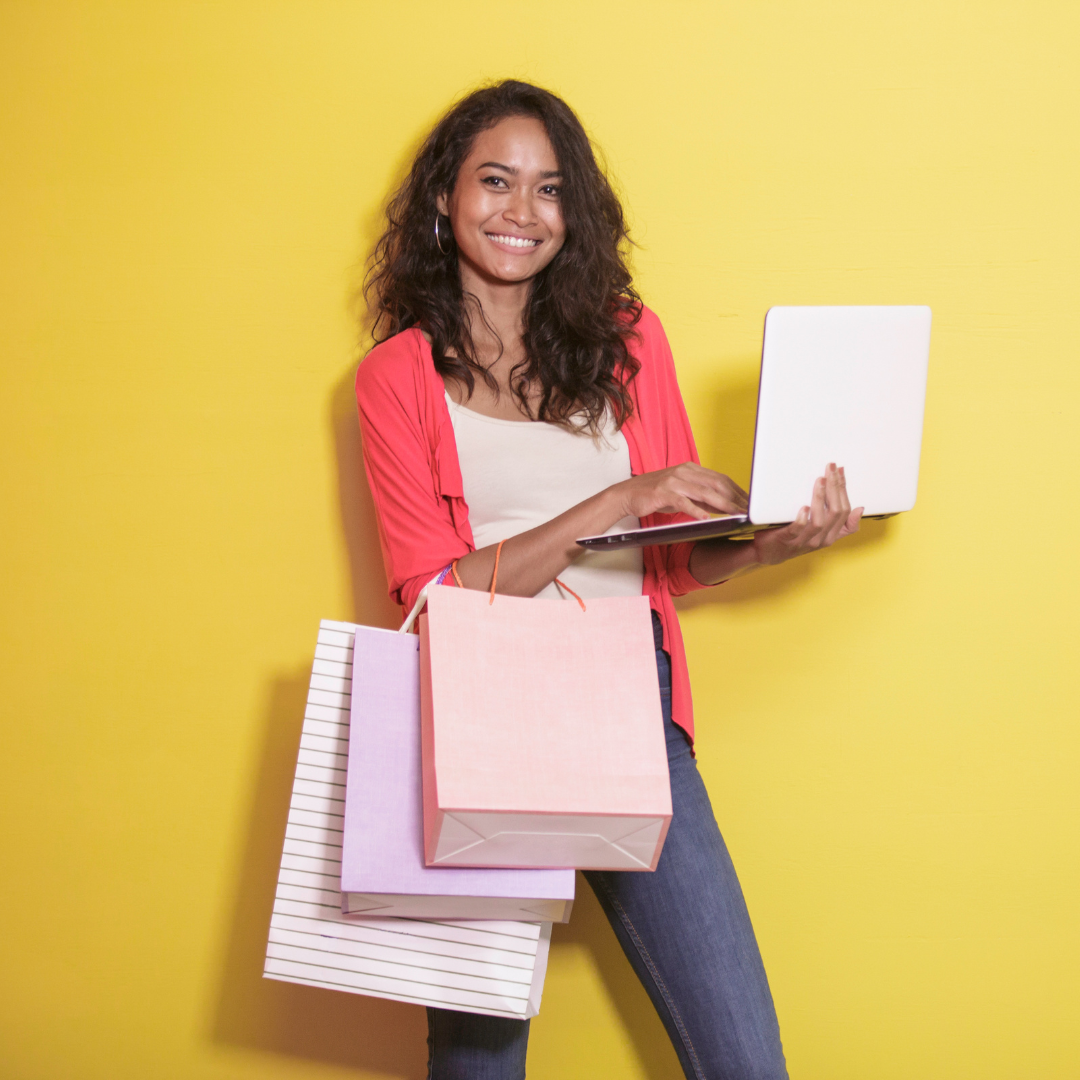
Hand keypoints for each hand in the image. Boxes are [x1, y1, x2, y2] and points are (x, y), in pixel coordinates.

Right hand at [615, 463, 748, 520]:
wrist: (626, 494)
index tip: (750, 503)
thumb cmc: (655, 495)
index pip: (720, 479)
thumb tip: (723, 505)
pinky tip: (705, 518)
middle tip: (748, 511)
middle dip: (735, 498)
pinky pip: (683, 501)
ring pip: (703, 492)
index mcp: (690, 469)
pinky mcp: (662, 492)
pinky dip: (695, 510)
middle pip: (716, 484)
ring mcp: (673, 481)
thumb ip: (700, 496)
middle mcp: (684, 472)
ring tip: (735, 514)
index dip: (737, 491)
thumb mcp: (681, 493)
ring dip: (722, 504)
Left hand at [751, 464, 862, 565]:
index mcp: (831, 535)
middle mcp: (820, 539)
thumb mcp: (821, 532)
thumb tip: (860, 509)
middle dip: (834, 488)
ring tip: (820, 481)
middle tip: (830, 469)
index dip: (844, 490)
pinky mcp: (787, 540)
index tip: (840, 471)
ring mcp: (804, 541)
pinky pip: (797, 530)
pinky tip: (803, 507)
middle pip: (835, 513)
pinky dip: (802, 519)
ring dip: (820, 499)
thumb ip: (840, 524)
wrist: (769, 553)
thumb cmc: (796, 538)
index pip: (845, 511)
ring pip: (819, 521)